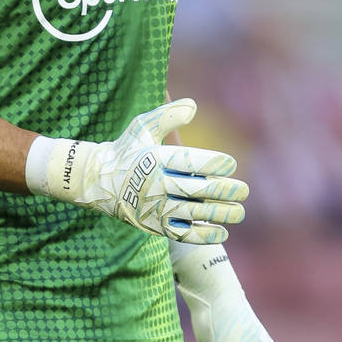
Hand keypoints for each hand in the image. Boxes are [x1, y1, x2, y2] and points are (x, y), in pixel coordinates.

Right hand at [26, 98, 247, 245]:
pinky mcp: (153, 226)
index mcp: (155, 158)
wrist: (97, 182)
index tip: (231, 164)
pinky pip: (182, 233)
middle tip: (244, 191)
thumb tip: (194, 106)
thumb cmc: (127, 150)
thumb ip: (168, 115)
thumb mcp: (142, 126)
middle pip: (196, 189)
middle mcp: (155, 184)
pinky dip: (203, 235)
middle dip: (224, 191)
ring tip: (239, 212)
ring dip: (220, 214)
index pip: (190, 161)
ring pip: (192, 212)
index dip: (214, 164)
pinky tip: (223, 232)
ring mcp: (154, 207)